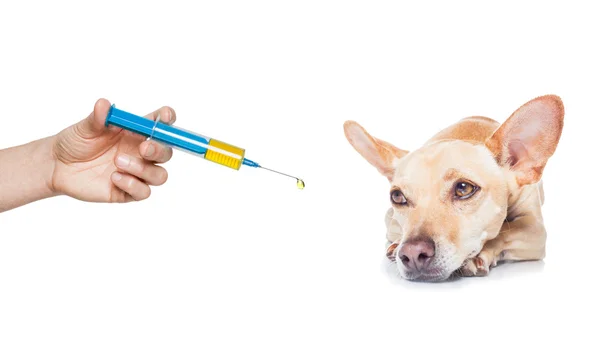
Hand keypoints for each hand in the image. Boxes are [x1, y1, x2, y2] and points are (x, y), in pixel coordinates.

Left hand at [50, 98, 175, 202]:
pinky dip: (133, 185)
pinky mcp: (127, 191)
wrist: (58, 166)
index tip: (165, 117)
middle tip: (143, 147)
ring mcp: (136, 173)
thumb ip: (97, 118)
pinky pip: (143, 192)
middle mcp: (141, 153)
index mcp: (136, 133)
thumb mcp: (85, 128)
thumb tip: (104, 105)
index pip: (162, 125)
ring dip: (144, 169)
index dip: (167, 120)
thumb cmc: (75, 142)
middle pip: (166, 153)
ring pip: (159, 176)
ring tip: (118, 162)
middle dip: (159, 150)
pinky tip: (114, 178)